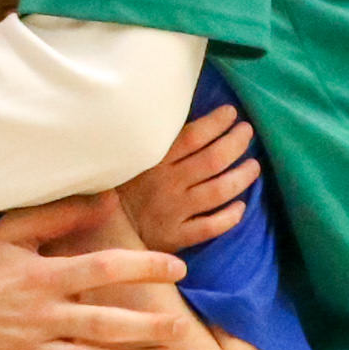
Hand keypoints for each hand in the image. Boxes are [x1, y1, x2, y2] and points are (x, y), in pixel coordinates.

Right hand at [0, 195, 187, 349]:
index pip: (103, 267)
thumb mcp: (9, 233)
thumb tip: (107, 196)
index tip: (177, 267)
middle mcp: (40, 317)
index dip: (145, 266)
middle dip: (151, 325)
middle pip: (108, 323)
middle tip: (181, 324)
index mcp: (40, 276)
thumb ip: (58, 214)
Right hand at [118, 104, 259, 252]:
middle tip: (247, 132)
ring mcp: (176, 211)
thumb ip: (144, 145)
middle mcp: (169, 184)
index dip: (217, 122)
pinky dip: (230, 216)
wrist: (95, 235)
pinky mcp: (177, 236)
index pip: (194, 136)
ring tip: (253, 166)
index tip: (231, 113)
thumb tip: (165, 118)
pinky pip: (212, 226)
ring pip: (220, 190)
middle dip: (236, 142)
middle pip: (213, 159)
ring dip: (242, 176)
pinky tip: (241, 206)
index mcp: (154, 162)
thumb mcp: (120, 161)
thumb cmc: (107, 192)